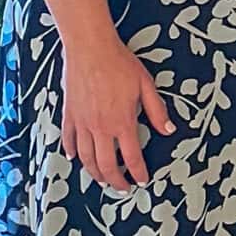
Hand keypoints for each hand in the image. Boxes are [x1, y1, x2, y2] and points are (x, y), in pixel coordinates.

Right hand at [60, 31, 171, 190]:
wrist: (90, 48)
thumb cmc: (120, 64)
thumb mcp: (146, 85)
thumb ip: (157, 111)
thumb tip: (168, 130)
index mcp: (122, 122)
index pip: (132, 158)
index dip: (138, 173)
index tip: (142, 180)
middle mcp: (100, 128)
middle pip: (106, 165)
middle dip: (116, 181)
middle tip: (122, 187)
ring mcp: (82, 122)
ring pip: (86, 157)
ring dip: (94, 172)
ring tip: (102, 179)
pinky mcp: (69, 114)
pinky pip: (68, 139)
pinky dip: (70, 151)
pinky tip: (74, 157)